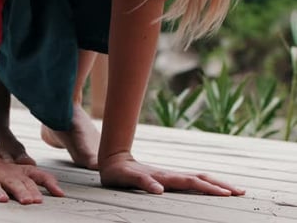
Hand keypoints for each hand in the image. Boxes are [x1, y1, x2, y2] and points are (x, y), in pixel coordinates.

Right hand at [0, 148, 63, 204]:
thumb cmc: (2, 170)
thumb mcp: (22, 173)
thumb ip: (42, 179)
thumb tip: (61, 192)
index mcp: (17, 174)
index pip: (31, 180)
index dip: (39, 188)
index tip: (46, 198)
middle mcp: (4, 175)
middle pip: (14, 183)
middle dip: (22, 192)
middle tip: (29, 201)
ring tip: (3, 199)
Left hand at [99, 152, 245, 195]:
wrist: (113, 160)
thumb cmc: (118, 173)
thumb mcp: (126, 179)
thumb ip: (142, 183)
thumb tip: (159, 190)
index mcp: (164, 176)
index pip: (191, 182)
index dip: (208, 188)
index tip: (226, 194)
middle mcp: (170, 175)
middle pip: (201, 178)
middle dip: (221, 185)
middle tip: (241, 193)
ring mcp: (170, 175)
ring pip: (198, 177)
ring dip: (217, 183)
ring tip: (234, 190)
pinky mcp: (168, 177)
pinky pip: (191, 181)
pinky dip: (206, 184)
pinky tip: (213, 188)